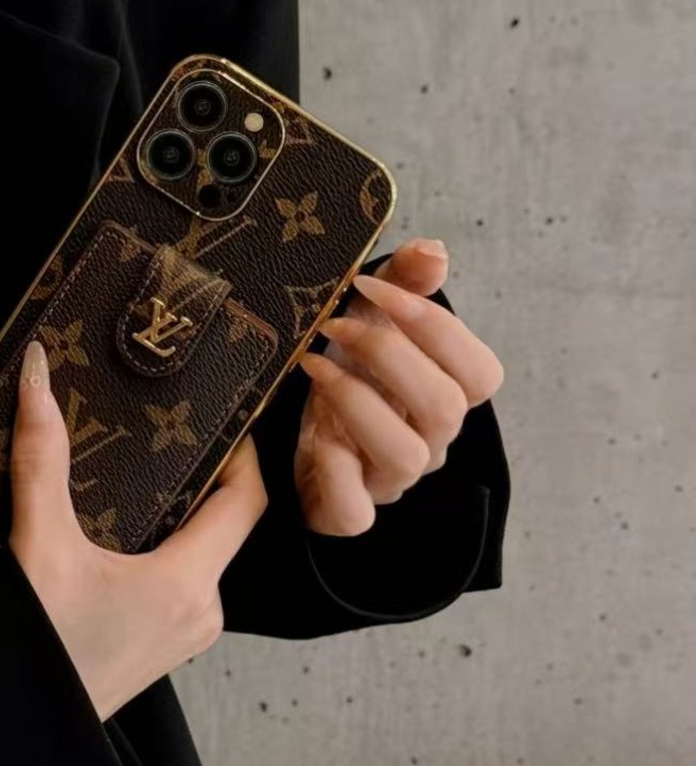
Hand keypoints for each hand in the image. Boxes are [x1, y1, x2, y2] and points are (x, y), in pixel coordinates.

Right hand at [9, 341, 266, 720]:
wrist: (10, 727)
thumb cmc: (32, 650)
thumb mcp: (37, 545)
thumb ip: (39, 460)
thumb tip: (36, 383)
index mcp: (187, 583)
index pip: (247, 500)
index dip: (242, 452)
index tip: (218, 418)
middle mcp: (200, 611)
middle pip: (218, 524)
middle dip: (191, 480)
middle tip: (162, 437)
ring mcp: (183, 635)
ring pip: (193, 555)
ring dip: (166, 518)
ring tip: (130, 482)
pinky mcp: (160, 647)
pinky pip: (173, 583)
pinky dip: (150, 552)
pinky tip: (107, 537)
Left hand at [295, 238, 504, 536]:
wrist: (286, 449)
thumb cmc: (340, 383)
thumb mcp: (367, 323)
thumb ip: (402, 285)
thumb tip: (434, 253)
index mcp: (443, 399)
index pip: (480, 373)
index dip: (435, 327)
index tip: (374, 288)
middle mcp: (427, 443)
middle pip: (445, 408)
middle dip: (390, 355)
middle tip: (335, 322)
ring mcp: (387, 481)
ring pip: (405, 456)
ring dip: (358, 402)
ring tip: (314, 366)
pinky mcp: (346, 513)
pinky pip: (357, 509)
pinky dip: (336, 472)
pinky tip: (313, 437)